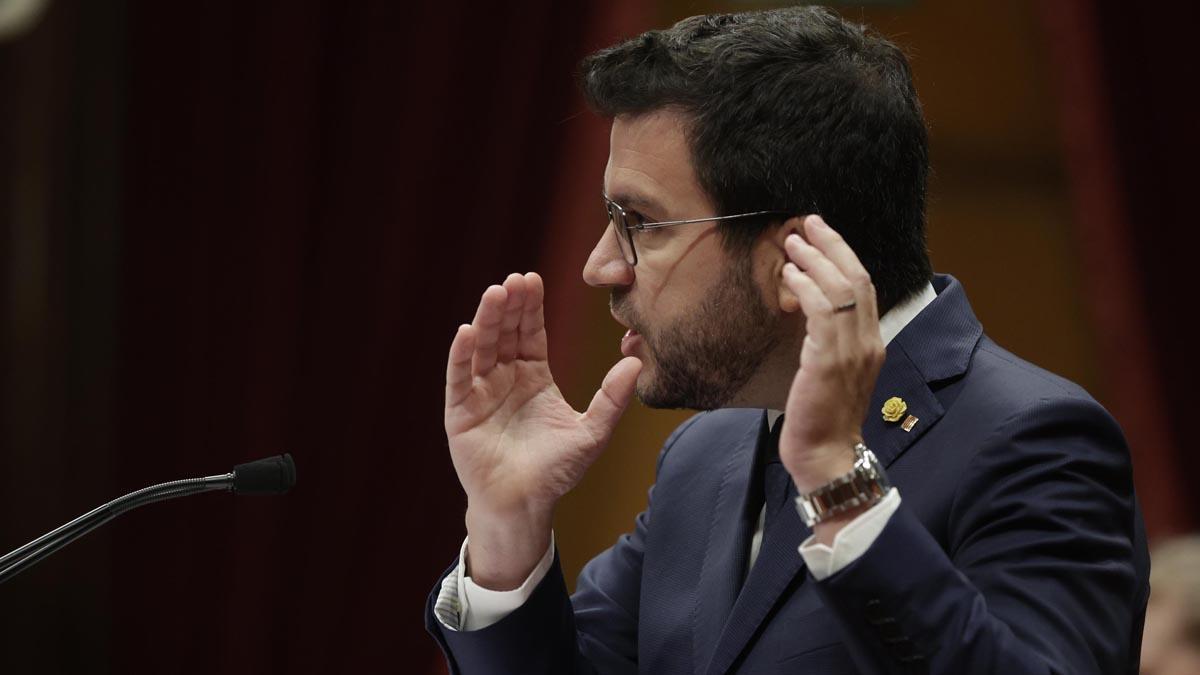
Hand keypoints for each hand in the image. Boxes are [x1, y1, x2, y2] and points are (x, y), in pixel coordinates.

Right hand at [445, 272, 641, 587]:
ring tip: (493, 294)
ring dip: (486, 320)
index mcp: (534, 378)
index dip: (531, 307)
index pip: (530, 333)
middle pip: (505, 333)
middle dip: (509, 306)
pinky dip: (461, 355)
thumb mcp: (591, 432)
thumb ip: (612, 398)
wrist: (525, 506)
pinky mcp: (460, 412)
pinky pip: (458, 378)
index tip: (533, 279)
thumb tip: (635, 361)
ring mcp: (480, 393)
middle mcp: (505, 379)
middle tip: (515, 280)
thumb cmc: (556, 472)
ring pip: (482, 348)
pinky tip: (467, 332)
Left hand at [777, 216, 884, 493]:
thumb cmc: (820, 419)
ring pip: (840, 288)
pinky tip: (788, 276)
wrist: (826, 456)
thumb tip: (805, 311)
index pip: (863, 287)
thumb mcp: (829, 373)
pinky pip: (821, 310)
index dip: (843, 256)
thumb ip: (826, 343)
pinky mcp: (829, 360)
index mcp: (871, 344)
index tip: (821, 234)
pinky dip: (805, 287)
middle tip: (808, 221)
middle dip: (832, 244)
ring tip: (792, 242)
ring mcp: (852, 351)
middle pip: (857, 278)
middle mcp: (868, 342)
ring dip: (815, 259)